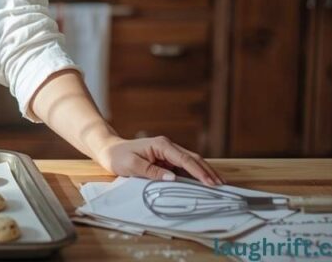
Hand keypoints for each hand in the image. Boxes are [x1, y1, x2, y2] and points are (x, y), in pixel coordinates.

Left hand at [93, 135, 223, 185]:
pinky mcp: (166, 159)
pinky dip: (194, 174)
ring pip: (191, 162)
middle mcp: (167, 146)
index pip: (185, 159)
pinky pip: (183, 167)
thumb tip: (172, 178)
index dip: (199, 172)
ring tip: (218, 185)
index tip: (211, 183)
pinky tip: (202, 183)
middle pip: (193, 159)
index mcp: (161, 145)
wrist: (109, 150)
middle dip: (207, 172)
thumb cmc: (118, 157)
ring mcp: (167, 153)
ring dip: (203, 173)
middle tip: (222, 186)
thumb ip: (152, 172)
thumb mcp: (132, 166)